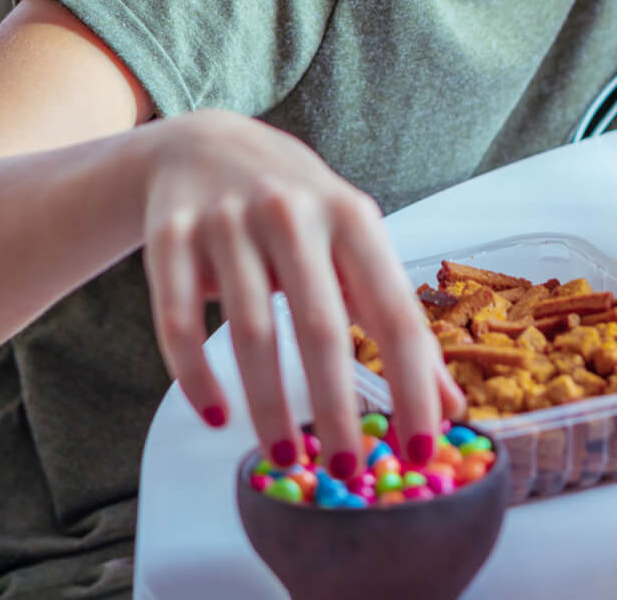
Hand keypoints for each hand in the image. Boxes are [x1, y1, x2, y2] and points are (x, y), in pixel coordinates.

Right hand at [136, 110, 464, 480]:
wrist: (207, 145)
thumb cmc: (301, 210)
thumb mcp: (355, 245)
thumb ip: (394, 318)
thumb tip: (446, 404)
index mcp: (353, 218)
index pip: (395, 312)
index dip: (414, 381)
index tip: (424, 445)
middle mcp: (293, 215)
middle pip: (321, 327)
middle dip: (337, 407)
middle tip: (348, 471)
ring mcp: (227, 224)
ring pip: (250, 332)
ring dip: (268, 405)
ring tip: (285, 458)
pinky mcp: (170, 237)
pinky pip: (176, 322)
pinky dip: (196, 377)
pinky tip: (217, 416)